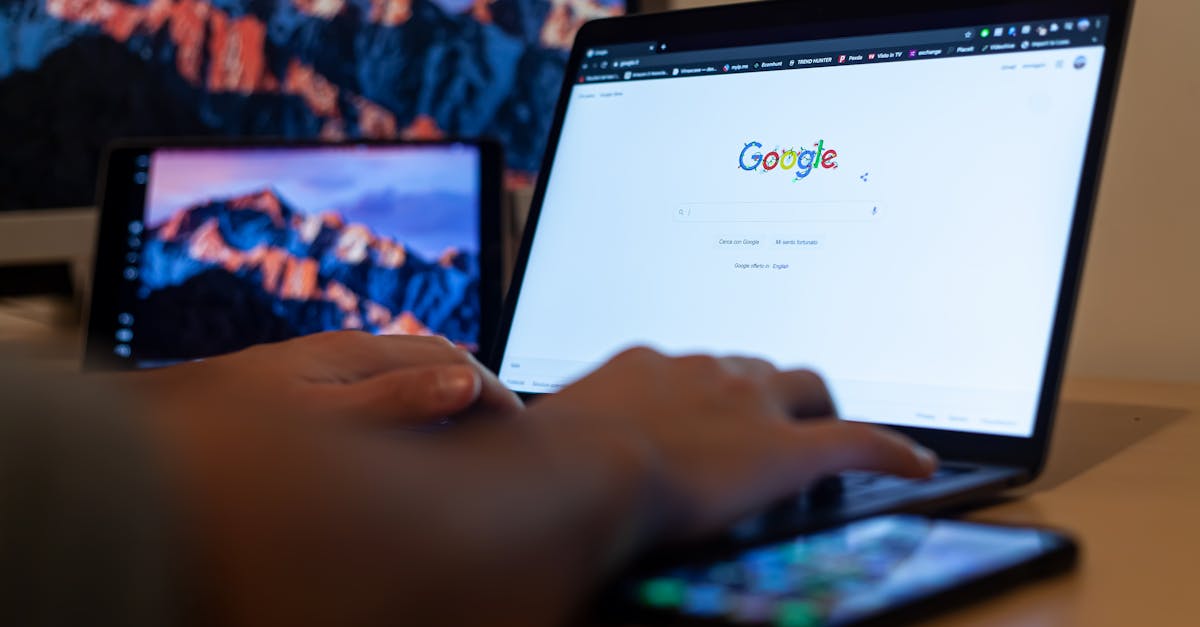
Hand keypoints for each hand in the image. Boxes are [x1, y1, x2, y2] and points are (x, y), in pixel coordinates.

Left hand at [125, 331, 522, 426]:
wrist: (164, 430)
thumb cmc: (239, 428)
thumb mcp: (327, 420)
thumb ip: (395, 400)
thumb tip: (463, 384)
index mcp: (356, 354)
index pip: (451, 359)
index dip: (493, 390)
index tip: (518, 424)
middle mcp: (344, 355)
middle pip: (432, 362)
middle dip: (474, 391)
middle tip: (502, 433)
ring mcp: (326, 371)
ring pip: (406, 378)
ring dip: (442, 403)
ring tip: (464, 440)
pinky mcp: (310, 391)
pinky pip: (379, 394)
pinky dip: (410, 413)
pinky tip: (403, 441)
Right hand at [527, 347, 936, 541]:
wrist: (585, 470)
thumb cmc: (550, 459)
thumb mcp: (549, 437)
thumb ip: (560, 437)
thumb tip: (529, 459)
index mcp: (648, 366)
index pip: (693, 366)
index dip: (712, 387)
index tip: (712, 405)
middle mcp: (703, 369)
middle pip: (756, 365)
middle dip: (766, 388)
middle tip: (770, 417)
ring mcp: (748, 403)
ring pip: (805, 387)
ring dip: (812, 408)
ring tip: (822, 432)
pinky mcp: (787, 449)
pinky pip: (859, 442)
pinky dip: (890, 451)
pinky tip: (916, 465)